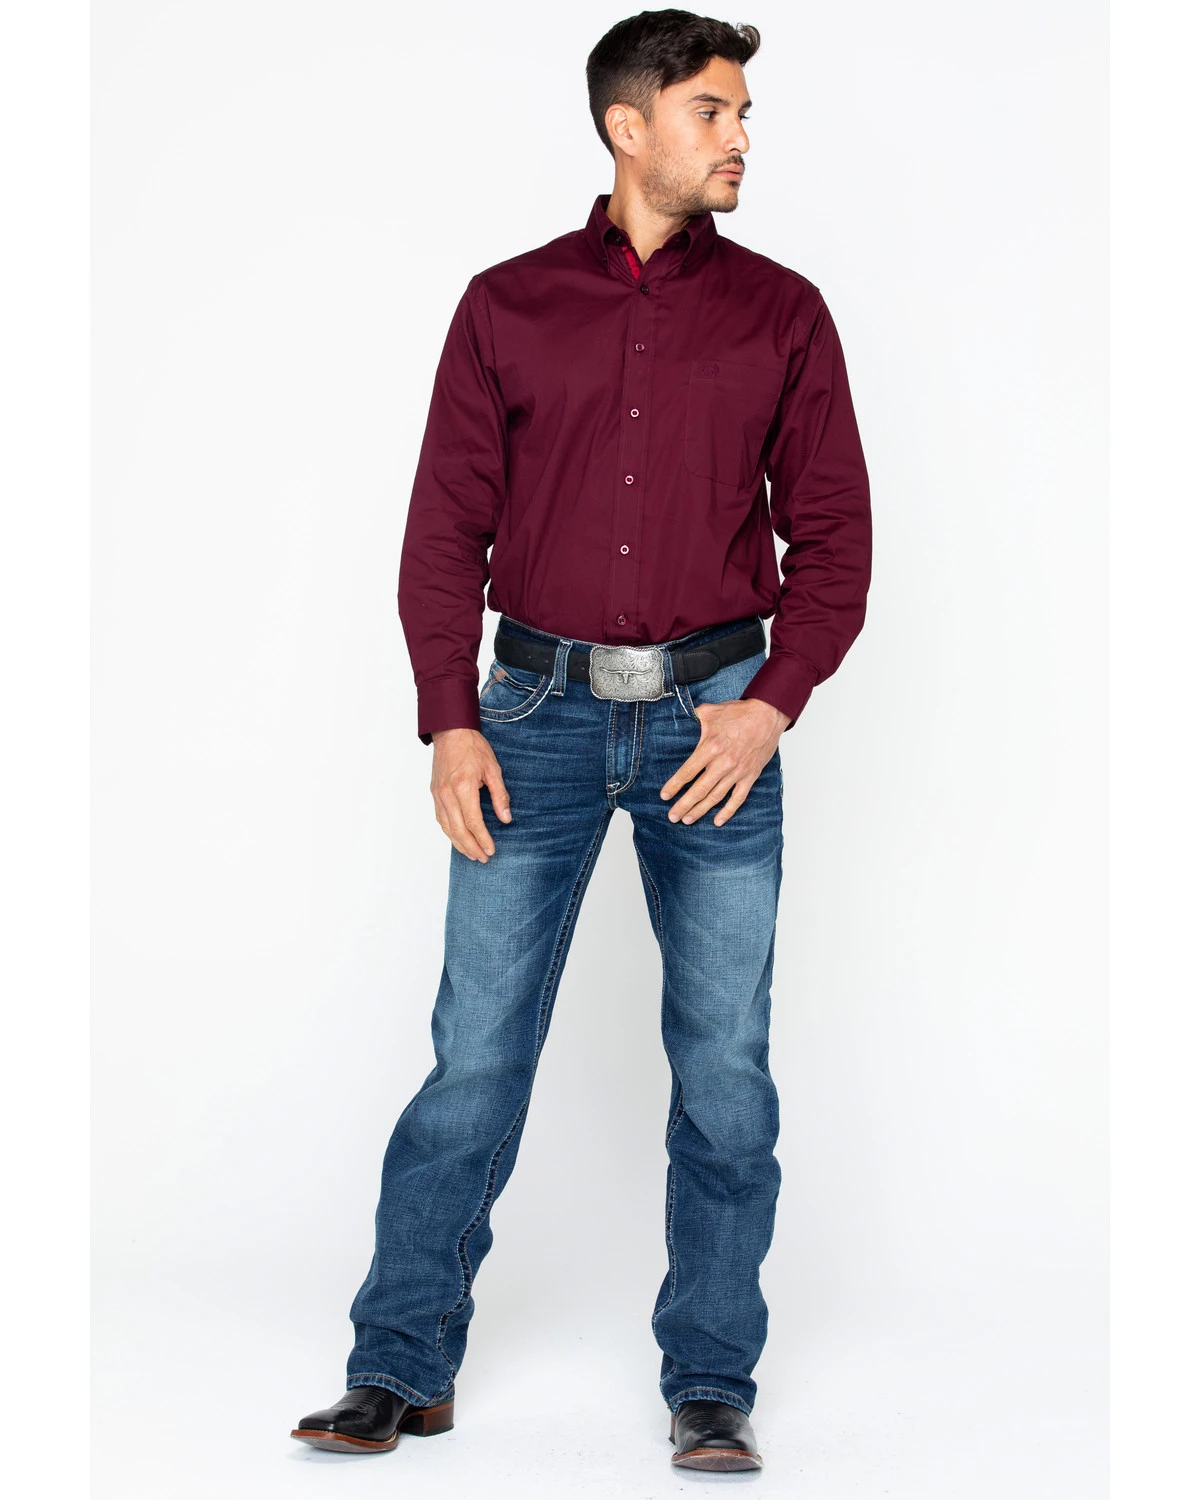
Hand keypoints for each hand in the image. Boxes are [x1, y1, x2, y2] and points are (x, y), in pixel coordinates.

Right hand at [429, 727, 511, 860]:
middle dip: (471, 847)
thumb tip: (506, 819)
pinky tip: (458, 839)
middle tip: (483, 858)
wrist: (451, 732)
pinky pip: (440, 818)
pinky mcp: (434, 793)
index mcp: (463, 786)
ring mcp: (438, 794)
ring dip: (459, 844)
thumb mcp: (493, 769)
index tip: (491, 850)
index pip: (472, 821)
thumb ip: (500, 796)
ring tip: (472, 855)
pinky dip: (449, 832)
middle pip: (458, 829)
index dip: (482, 839)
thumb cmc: (473, 748)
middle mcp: (447, 793)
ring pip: (446, 827)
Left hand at [660, 697, 788, 826]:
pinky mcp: (750, 776)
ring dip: (700, 810)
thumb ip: (693, 718)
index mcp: (711, 747)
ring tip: (687, 820)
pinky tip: (717, 821)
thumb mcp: (711, 711)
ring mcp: (738, 771)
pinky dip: (728, 811)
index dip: (675, 785)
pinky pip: (738, 798)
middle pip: (699, 789)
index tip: (664, 796)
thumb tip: (681, 718)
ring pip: (716, 796)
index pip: (688, 771)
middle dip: (684, 805)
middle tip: (672, 816)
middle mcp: (723, 762)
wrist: (768, 715)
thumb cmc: (740, 713)